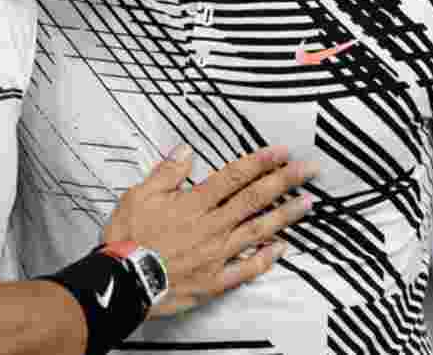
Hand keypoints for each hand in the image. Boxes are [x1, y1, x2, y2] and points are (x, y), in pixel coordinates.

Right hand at [103, 144, 316, 316]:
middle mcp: (212, 226)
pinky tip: (283, 248)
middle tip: (309, 170)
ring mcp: (216, 254)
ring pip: (257, 231)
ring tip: (308, 203)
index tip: (281, 151)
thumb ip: (166, 173)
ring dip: (285, 216)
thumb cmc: (128, 237)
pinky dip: (266, 258)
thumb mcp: (138, 195)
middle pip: (254, 199)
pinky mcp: (215, 280)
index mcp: (194, 203)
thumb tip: (185, 150)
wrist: (123, 282)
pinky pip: (246, 269)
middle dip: (284, 181)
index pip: (233, 176)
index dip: (260, 162)